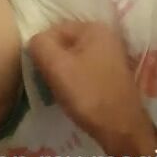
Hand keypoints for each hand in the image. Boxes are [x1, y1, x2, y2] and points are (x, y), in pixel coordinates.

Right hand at [28, 21, 150, 152]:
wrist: (120, 128)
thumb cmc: (87, 94)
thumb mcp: (57, 67)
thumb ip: (40, 45)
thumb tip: (35, 42)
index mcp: (94, 28)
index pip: (54, 30)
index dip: (42, 50)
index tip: (40, 71)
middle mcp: (106, 37)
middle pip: (64, 43)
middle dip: (52, 61)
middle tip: (48, 81)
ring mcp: (111, 56)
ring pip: (72, 58)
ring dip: (62, 72)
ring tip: (60, 90)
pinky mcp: (111, 74)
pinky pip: (83, 70)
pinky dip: (74, 80)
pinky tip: (73, 95)